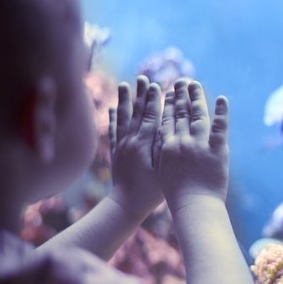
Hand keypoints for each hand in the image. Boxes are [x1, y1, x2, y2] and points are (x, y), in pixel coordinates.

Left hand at [108, 75, 163, 218]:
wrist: (126, 205)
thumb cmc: (151, 191)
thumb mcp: (163, 168)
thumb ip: (165, 146)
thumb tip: (169, 125)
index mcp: (144, 144)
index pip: (150, 116)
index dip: (153, 100)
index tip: (156, 84)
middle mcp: (130, 142)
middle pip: (136, 113)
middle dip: (140, 94)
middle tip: (142, 78)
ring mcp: (121, 147)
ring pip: (122, 118)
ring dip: (124, 101)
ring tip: (124, 85)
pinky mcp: (115, 154)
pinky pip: (113, 131)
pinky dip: (113, 118)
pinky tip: (113, 108)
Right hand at [156, 79, 229, 209]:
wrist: (194, 206)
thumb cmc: (178, 195)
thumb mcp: (163, 171)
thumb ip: (163, 153)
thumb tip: (162, 140)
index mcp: (166, 147)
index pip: (166, 120)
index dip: (167, 104)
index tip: (167, 90)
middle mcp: (181, 142)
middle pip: (180, 113)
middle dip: (180, 95)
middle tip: (180, 81)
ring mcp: (199, 145)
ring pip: (198, 115)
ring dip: (196, 97)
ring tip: (195, 84)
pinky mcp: (217, 150)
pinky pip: (220, 126)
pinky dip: (221, 111)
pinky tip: (222, 99)